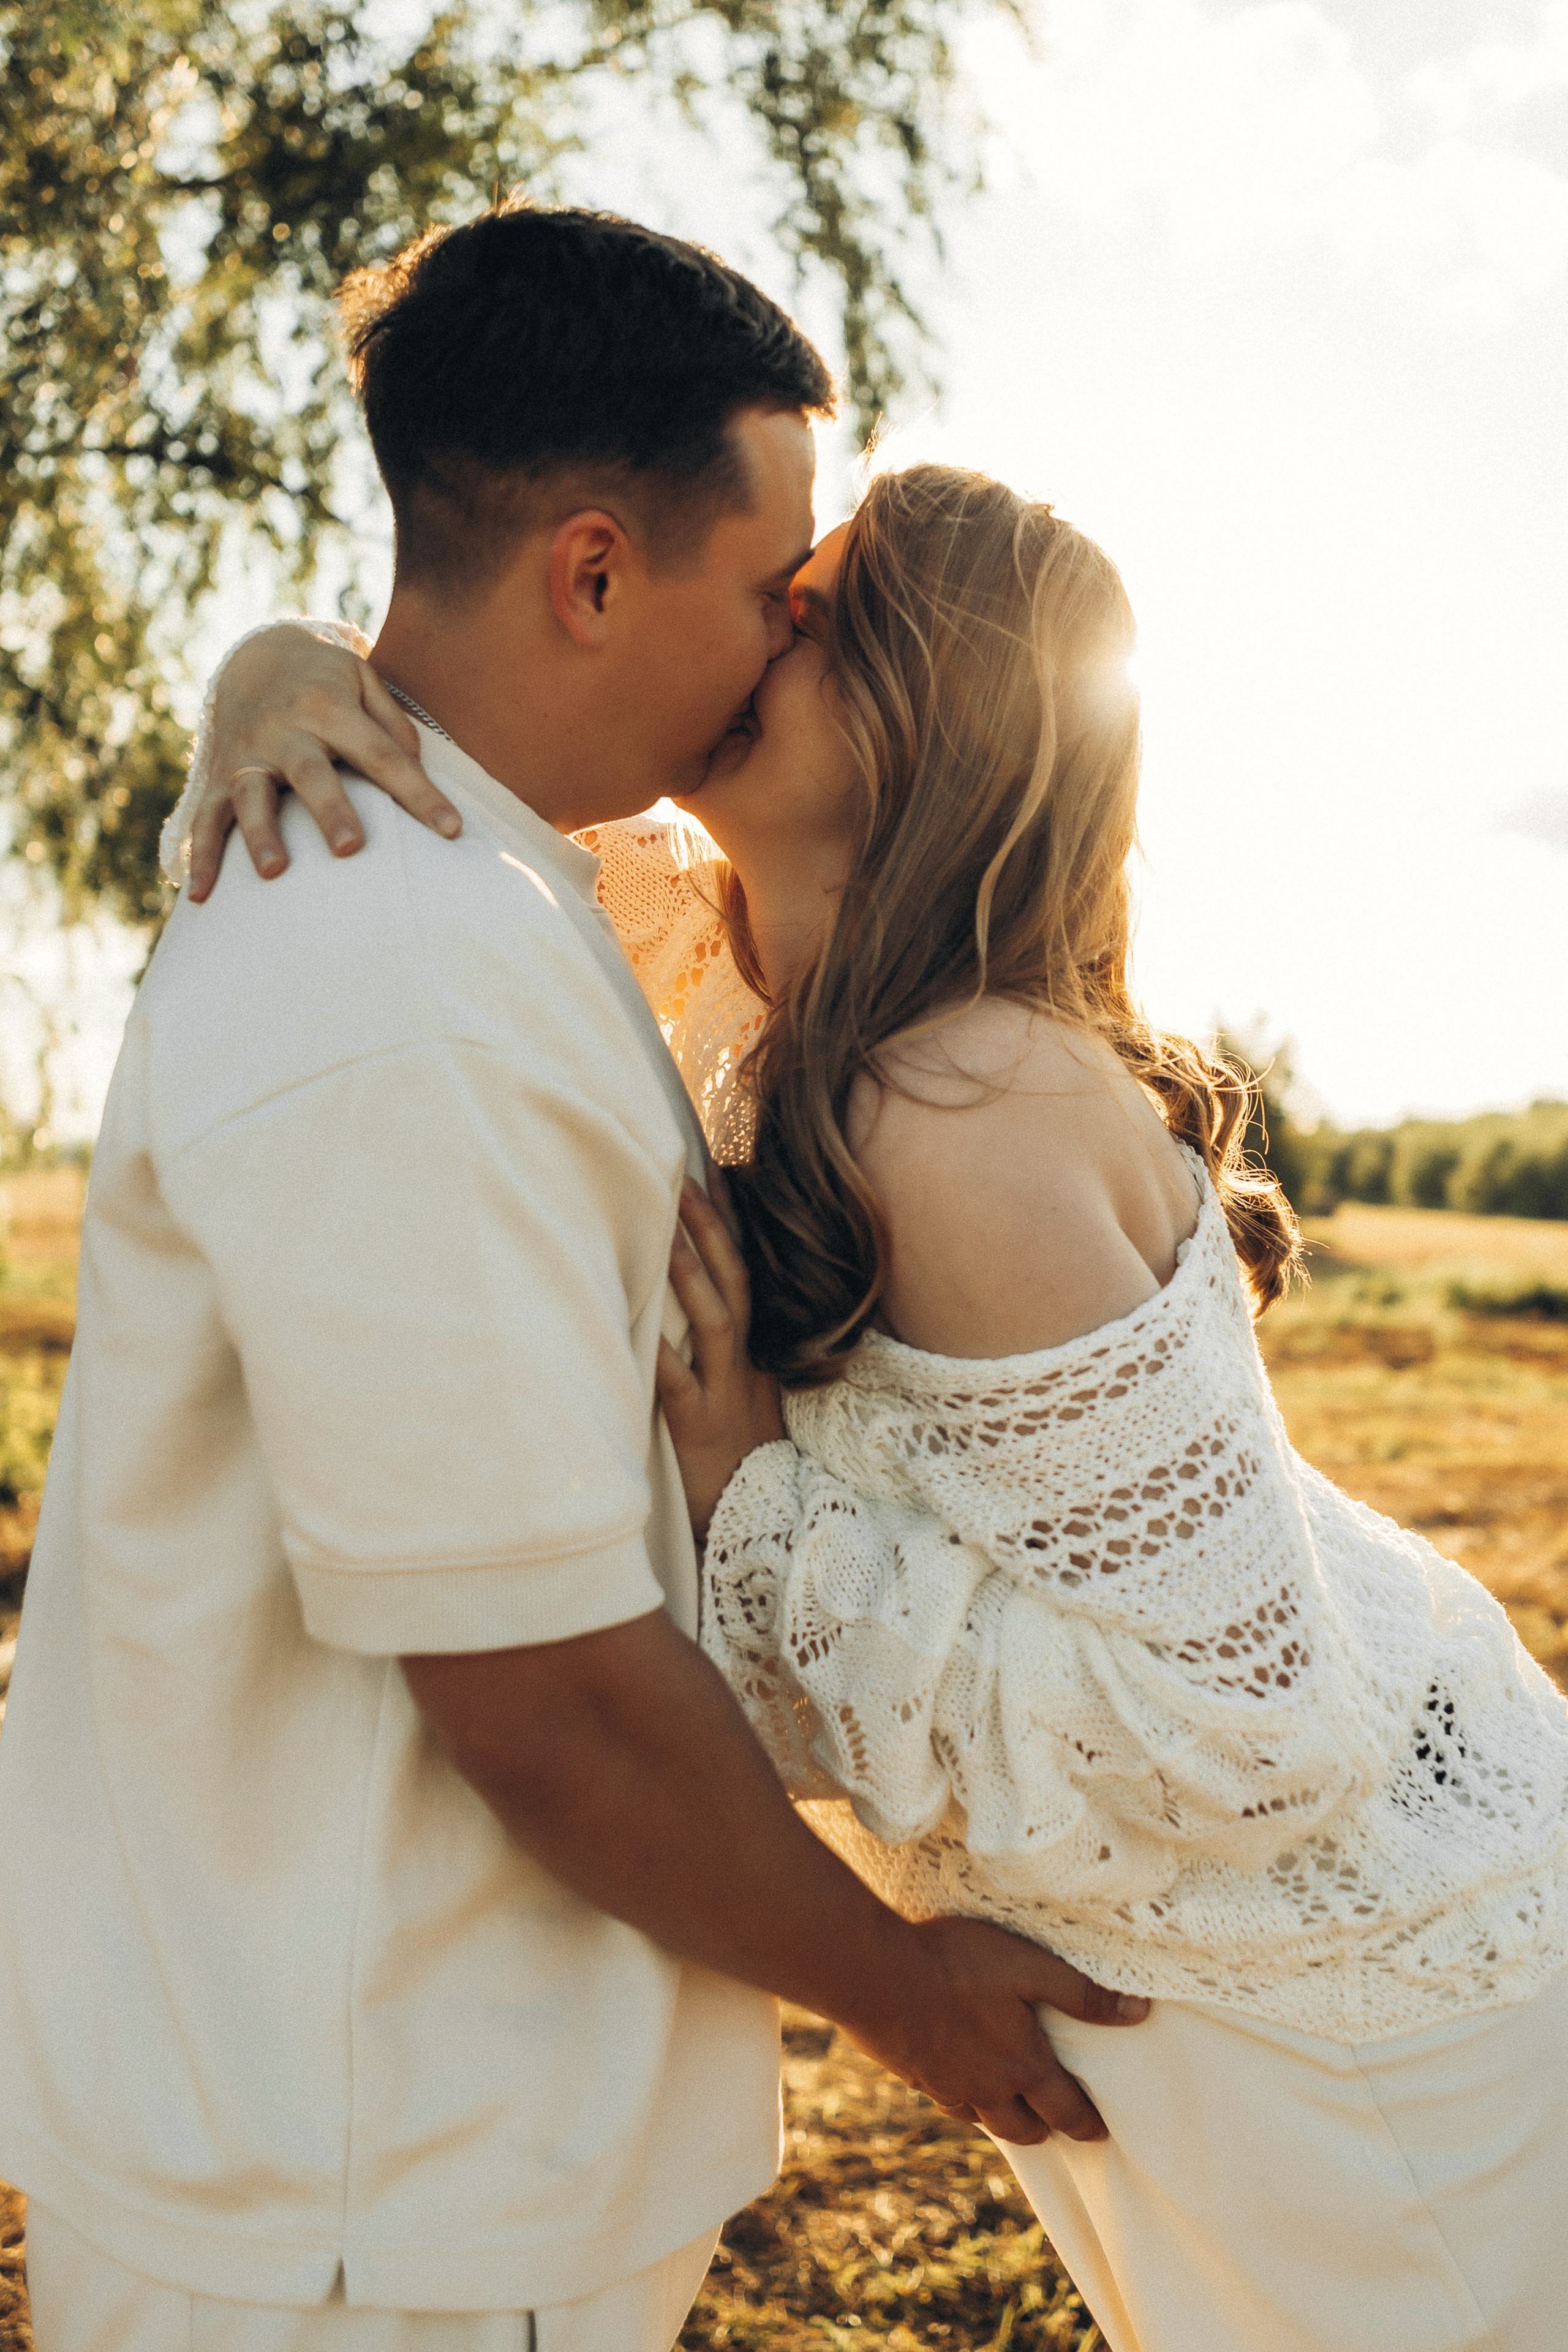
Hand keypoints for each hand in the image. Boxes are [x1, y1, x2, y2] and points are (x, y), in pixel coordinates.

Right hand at [188, 627, 461, 901]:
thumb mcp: (364, 682)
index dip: (418, 792)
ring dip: (260, 833)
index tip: (452, 830)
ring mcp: (247, 754)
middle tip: (349, 848)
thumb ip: (393, 724)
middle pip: (310, 772)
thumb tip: (416, 769)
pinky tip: (201, 895)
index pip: (381, 753)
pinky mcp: (218, 775)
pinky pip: (205, 817)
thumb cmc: (327, 681)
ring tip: (274, 871)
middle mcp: (284, 729)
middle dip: (328, 809)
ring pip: (251, 795)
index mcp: (328, 706)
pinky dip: (202, 855)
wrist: (256, 655)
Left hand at [656, 1173, 786, 1539]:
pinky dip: (661, 1358)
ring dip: (693, 1273)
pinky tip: (639, 1331)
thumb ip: (723, 1351)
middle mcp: (744, 1362)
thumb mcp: (741, 1397)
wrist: (759, 1528)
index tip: (719, 1168)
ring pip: (716, 1321)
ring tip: (669, 1229)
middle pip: (735, 1281)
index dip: (736, 1223)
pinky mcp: (699, 1429)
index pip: (748, 1272)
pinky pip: (681, 1387)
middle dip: (712, 1228)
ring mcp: (726, 1393)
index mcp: (754, 1351)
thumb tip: (699, 1300)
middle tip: (684, 1175)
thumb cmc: (737, 1462)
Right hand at [844, 1915, 1148, 2145]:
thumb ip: (1081, 1993)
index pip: (1066, 2110)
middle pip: (1028, 2129)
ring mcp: (949, 2086)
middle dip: (1051, 2129)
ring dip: (1010, 2122)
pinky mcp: (917, 2076)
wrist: (876, 1975)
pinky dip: (968, 2104)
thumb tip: (1139, 2013)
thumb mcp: (1028, 1965)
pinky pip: (952, 2104)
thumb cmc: (956, 1962)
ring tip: (1020, 2114)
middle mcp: (989, 2087)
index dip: (1088, 2123)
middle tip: (1064, 2126)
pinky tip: (965, 2089)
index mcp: (1023, 2064)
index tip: (1102, 2131)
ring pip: (988, 2121)